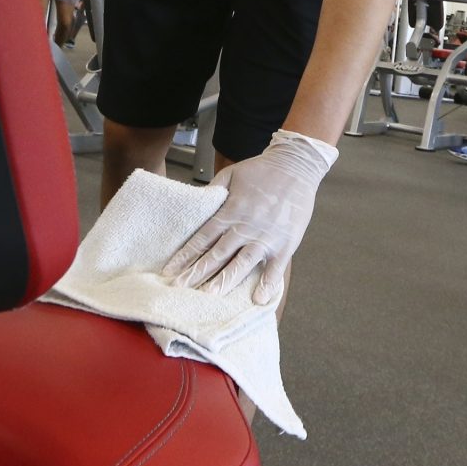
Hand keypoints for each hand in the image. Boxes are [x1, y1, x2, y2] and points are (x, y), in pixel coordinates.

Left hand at [162, 129, 337, 304]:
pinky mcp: (285, 244)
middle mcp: (245, 227)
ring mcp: (265, 237)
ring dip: (225, 281)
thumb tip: (196, 203)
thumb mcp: (231, 174)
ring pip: (241, 264)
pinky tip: (258, 299)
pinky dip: (267, 284)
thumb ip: (213, 190)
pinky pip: (275, 268)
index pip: (202, 238)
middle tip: (180, 288)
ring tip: (210, 296)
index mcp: (230, 211)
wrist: (296, 166)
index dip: (185, 256)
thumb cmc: (262, 169)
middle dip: (196, 273)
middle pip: (216, 255)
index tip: (171, 271)